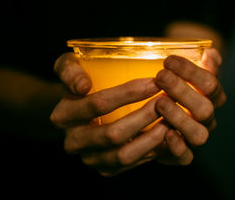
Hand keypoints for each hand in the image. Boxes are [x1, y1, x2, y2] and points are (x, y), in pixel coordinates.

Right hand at [51, 53, 169, 175]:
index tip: (154, 82)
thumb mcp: (68, 66)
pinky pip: (132, 165)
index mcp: (64, 116)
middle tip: (167, 101)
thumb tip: (82, 86)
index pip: (98, 104)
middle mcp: (74, 142)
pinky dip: (152, 151)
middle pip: (114, 133)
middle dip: (144, 116)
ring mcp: (90, 159)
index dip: (128, 93)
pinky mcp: (106, 169)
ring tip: (171, 119)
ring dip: (152, 138)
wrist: (80, 110)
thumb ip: (69, 69)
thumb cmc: (81, 80)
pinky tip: (167, 134)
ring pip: (124, 155)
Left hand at [153, 48, 225, 164]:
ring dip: (179, 118)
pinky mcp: (182, 154)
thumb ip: (199, 60)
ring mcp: (196, 136)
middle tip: (161, 77)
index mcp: (212, 96)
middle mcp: (207, 118)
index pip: (210, 84)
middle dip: (182, 91)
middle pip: (205, 108)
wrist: (159, 111)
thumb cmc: (173, 85)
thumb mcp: (185, 70)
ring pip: (199, 134)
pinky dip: (178, 147)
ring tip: (159, 103)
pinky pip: (186, 157)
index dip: (191, 72)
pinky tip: (165, 133)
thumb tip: (210, 53)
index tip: (168, 60)